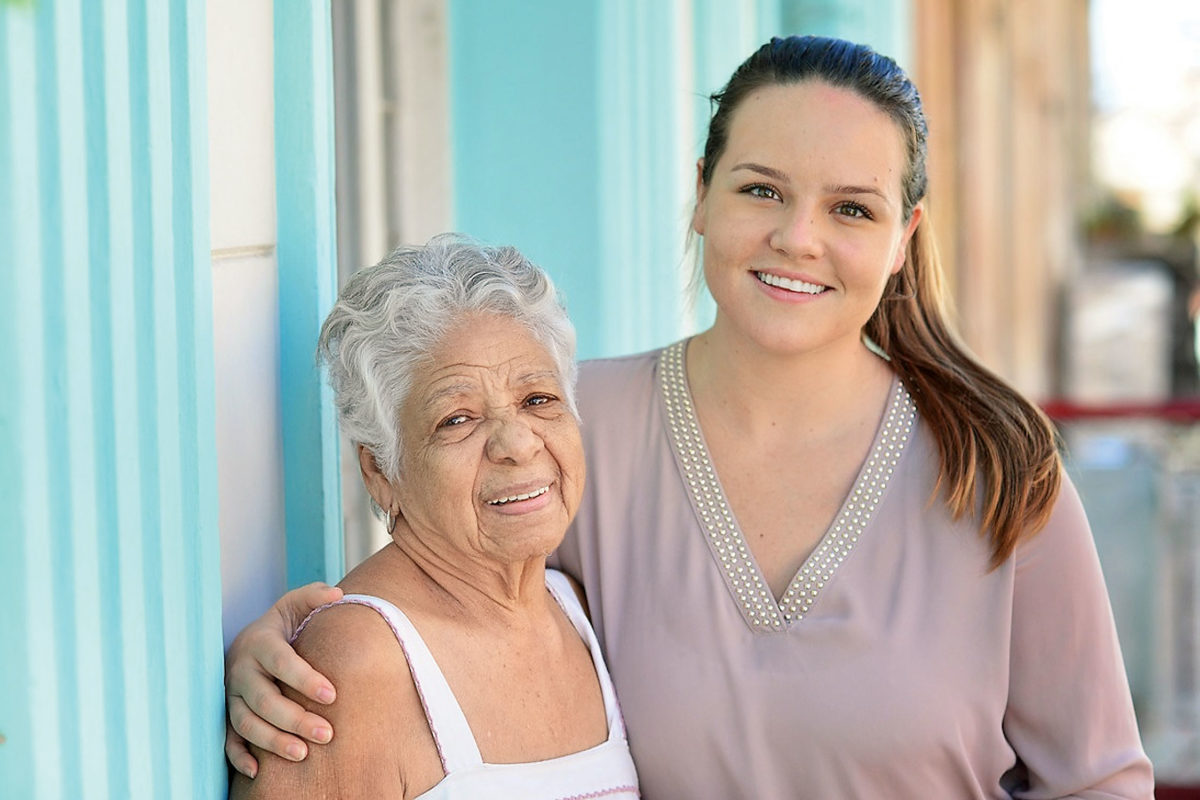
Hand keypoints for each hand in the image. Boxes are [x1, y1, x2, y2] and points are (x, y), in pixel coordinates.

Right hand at [224, 582, 343, 777]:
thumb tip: (337, 595)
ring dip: (272, 741)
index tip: (332, 695)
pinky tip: (258, 771)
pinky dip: (238, 756)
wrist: (251, 641)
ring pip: (245, 723)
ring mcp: (231, 695)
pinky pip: (227, 739)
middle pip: (264, 699)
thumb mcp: (296, 604)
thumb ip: (315, 596)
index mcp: (260, 642)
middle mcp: (241, 670)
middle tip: (327, 733)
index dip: (305, 679)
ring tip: (303, 754)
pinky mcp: (226, 714)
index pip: (281, 662)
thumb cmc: (284, 624)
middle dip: (295, 719)